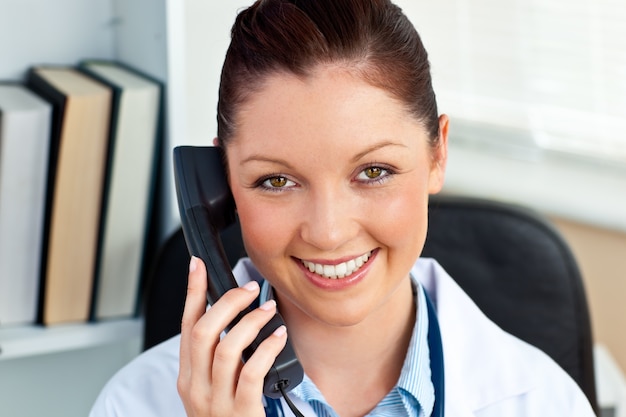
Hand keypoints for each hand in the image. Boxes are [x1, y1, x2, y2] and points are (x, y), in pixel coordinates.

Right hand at [178, 256, 288, 415]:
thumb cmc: (230, 416)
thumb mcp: (214, 386)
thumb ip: (218, 356)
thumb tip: (234, 315)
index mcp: (188, 377)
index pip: (185, 326)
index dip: (191, 293)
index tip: (197, 265)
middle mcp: (196, 387)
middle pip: (203, 332)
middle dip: (226, 303)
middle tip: (249, 289)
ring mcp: (216, 402)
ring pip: (225, 349)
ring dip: (249, 323)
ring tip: (267, 310)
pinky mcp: (241, 412)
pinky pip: (252, 372)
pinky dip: (266, 348)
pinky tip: (278, 336)